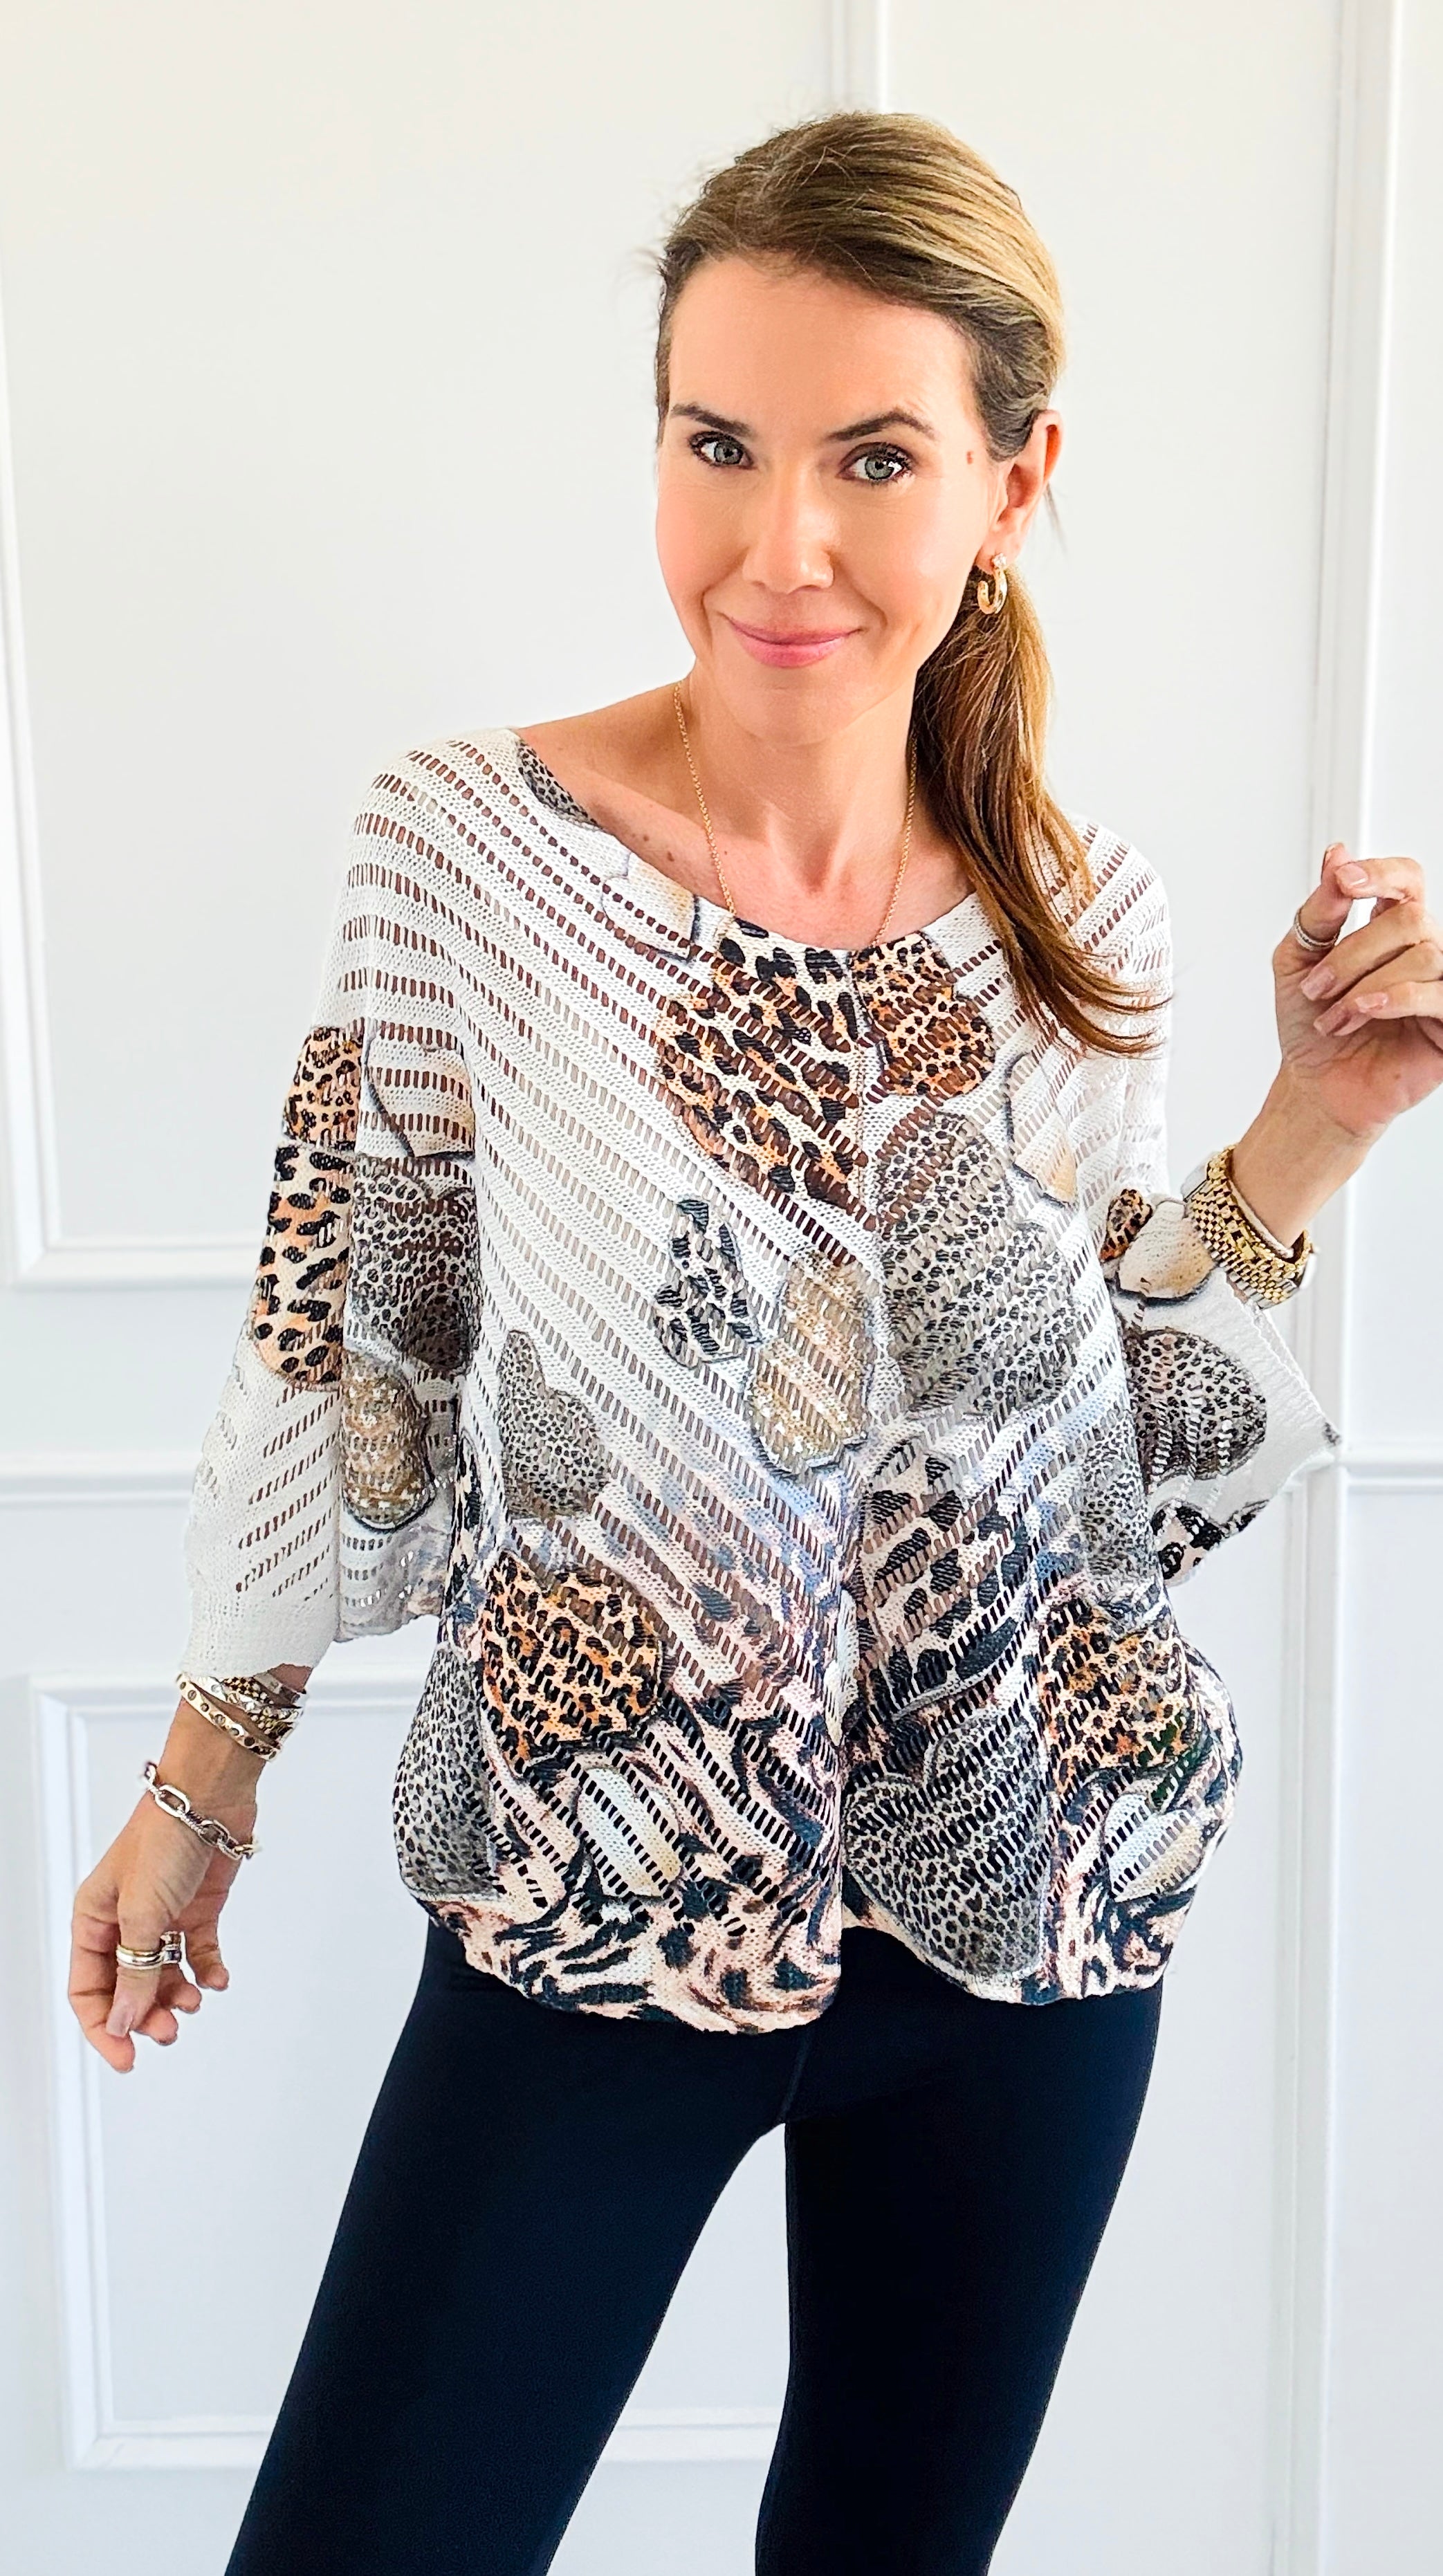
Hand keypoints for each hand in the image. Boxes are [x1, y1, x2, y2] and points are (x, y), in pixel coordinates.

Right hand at [69, 1701, 261, 2072]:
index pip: (88, 1988)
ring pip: (163, 1976)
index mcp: (93, 1920)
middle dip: (146, 2014)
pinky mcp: (197, 1912)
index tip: (126, 2056)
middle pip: (127, 1988)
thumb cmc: (164, 1838)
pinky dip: (207, 1973)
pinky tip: (217, 1979)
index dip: (104, 2026)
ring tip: (194, 2001)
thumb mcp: (142, 1913)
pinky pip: (198, 1955)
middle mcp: (124, 1922)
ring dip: (177, 1997)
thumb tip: (125, 2021)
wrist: (210, 1797)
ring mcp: (162, 1917)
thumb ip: (134, 1971)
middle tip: (169, 2030)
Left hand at [1275, 843, 1442, 1138]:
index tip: (1342, 881)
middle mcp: (1422, 952)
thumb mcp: (1297, 962)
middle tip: (1316, 987)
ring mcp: (1439, 987)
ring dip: (1363, 984)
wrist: (1314, 1089)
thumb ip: (1319, 911)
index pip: (1406, 879)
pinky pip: (1436, 992)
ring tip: (1333, 1016)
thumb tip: (1337, 854)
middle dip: (1353, 951)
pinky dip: (1392, 998)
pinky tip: (1361, 1013)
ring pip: (1424, 953)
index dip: (1380, 872)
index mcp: (1389, 930)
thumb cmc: (1310, 1027)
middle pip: (1410, 917)